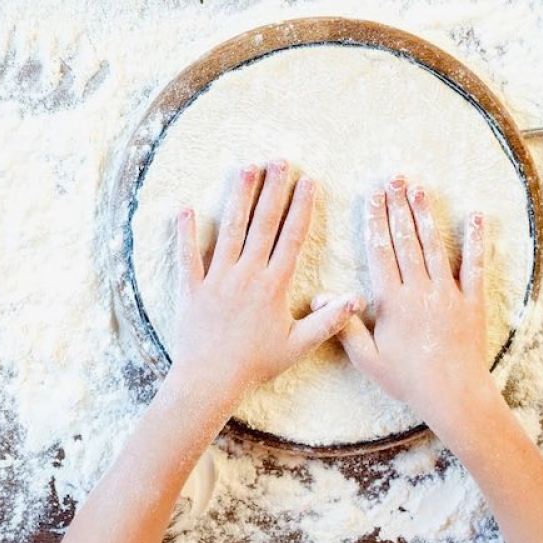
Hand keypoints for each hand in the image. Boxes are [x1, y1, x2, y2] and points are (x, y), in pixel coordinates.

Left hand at [168, 161, 362, 412]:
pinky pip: (187, 256)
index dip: (301, 206)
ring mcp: (217, 278)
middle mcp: (247, 274)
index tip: (308, 181)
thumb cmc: (256, 365)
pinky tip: (185, 207)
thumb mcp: (299, 345)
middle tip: (279, 161)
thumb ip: (328, 319)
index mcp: (274, 285)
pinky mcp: (192, 289)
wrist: (210, 381)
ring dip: (238, 196)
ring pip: (229, 229)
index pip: (292, 236)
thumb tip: (358, 299)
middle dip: (273, 189)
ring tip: (245, 167)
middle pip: (263, 223)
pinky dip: (185, 232)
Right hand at [335, 176, 494, 428]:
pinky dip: (475, 240)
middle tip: (393, 178)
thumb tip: (321, 296)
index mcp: (393, 302)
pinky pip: (474, 265)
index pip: (381, 252)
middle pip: (406, 240)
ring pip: (434, 246)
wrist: (454, 395)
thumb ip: (345, 326)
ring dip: (425, 215)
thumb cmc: (408, 380)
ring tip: (418, 188)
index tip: (371, 196)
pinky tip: (475, 216)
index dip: (375, 221)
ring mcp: (448, 293)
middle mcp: (420, 290)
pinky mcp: (472, 300)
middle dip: (397, 207)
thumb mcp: (369, 360)